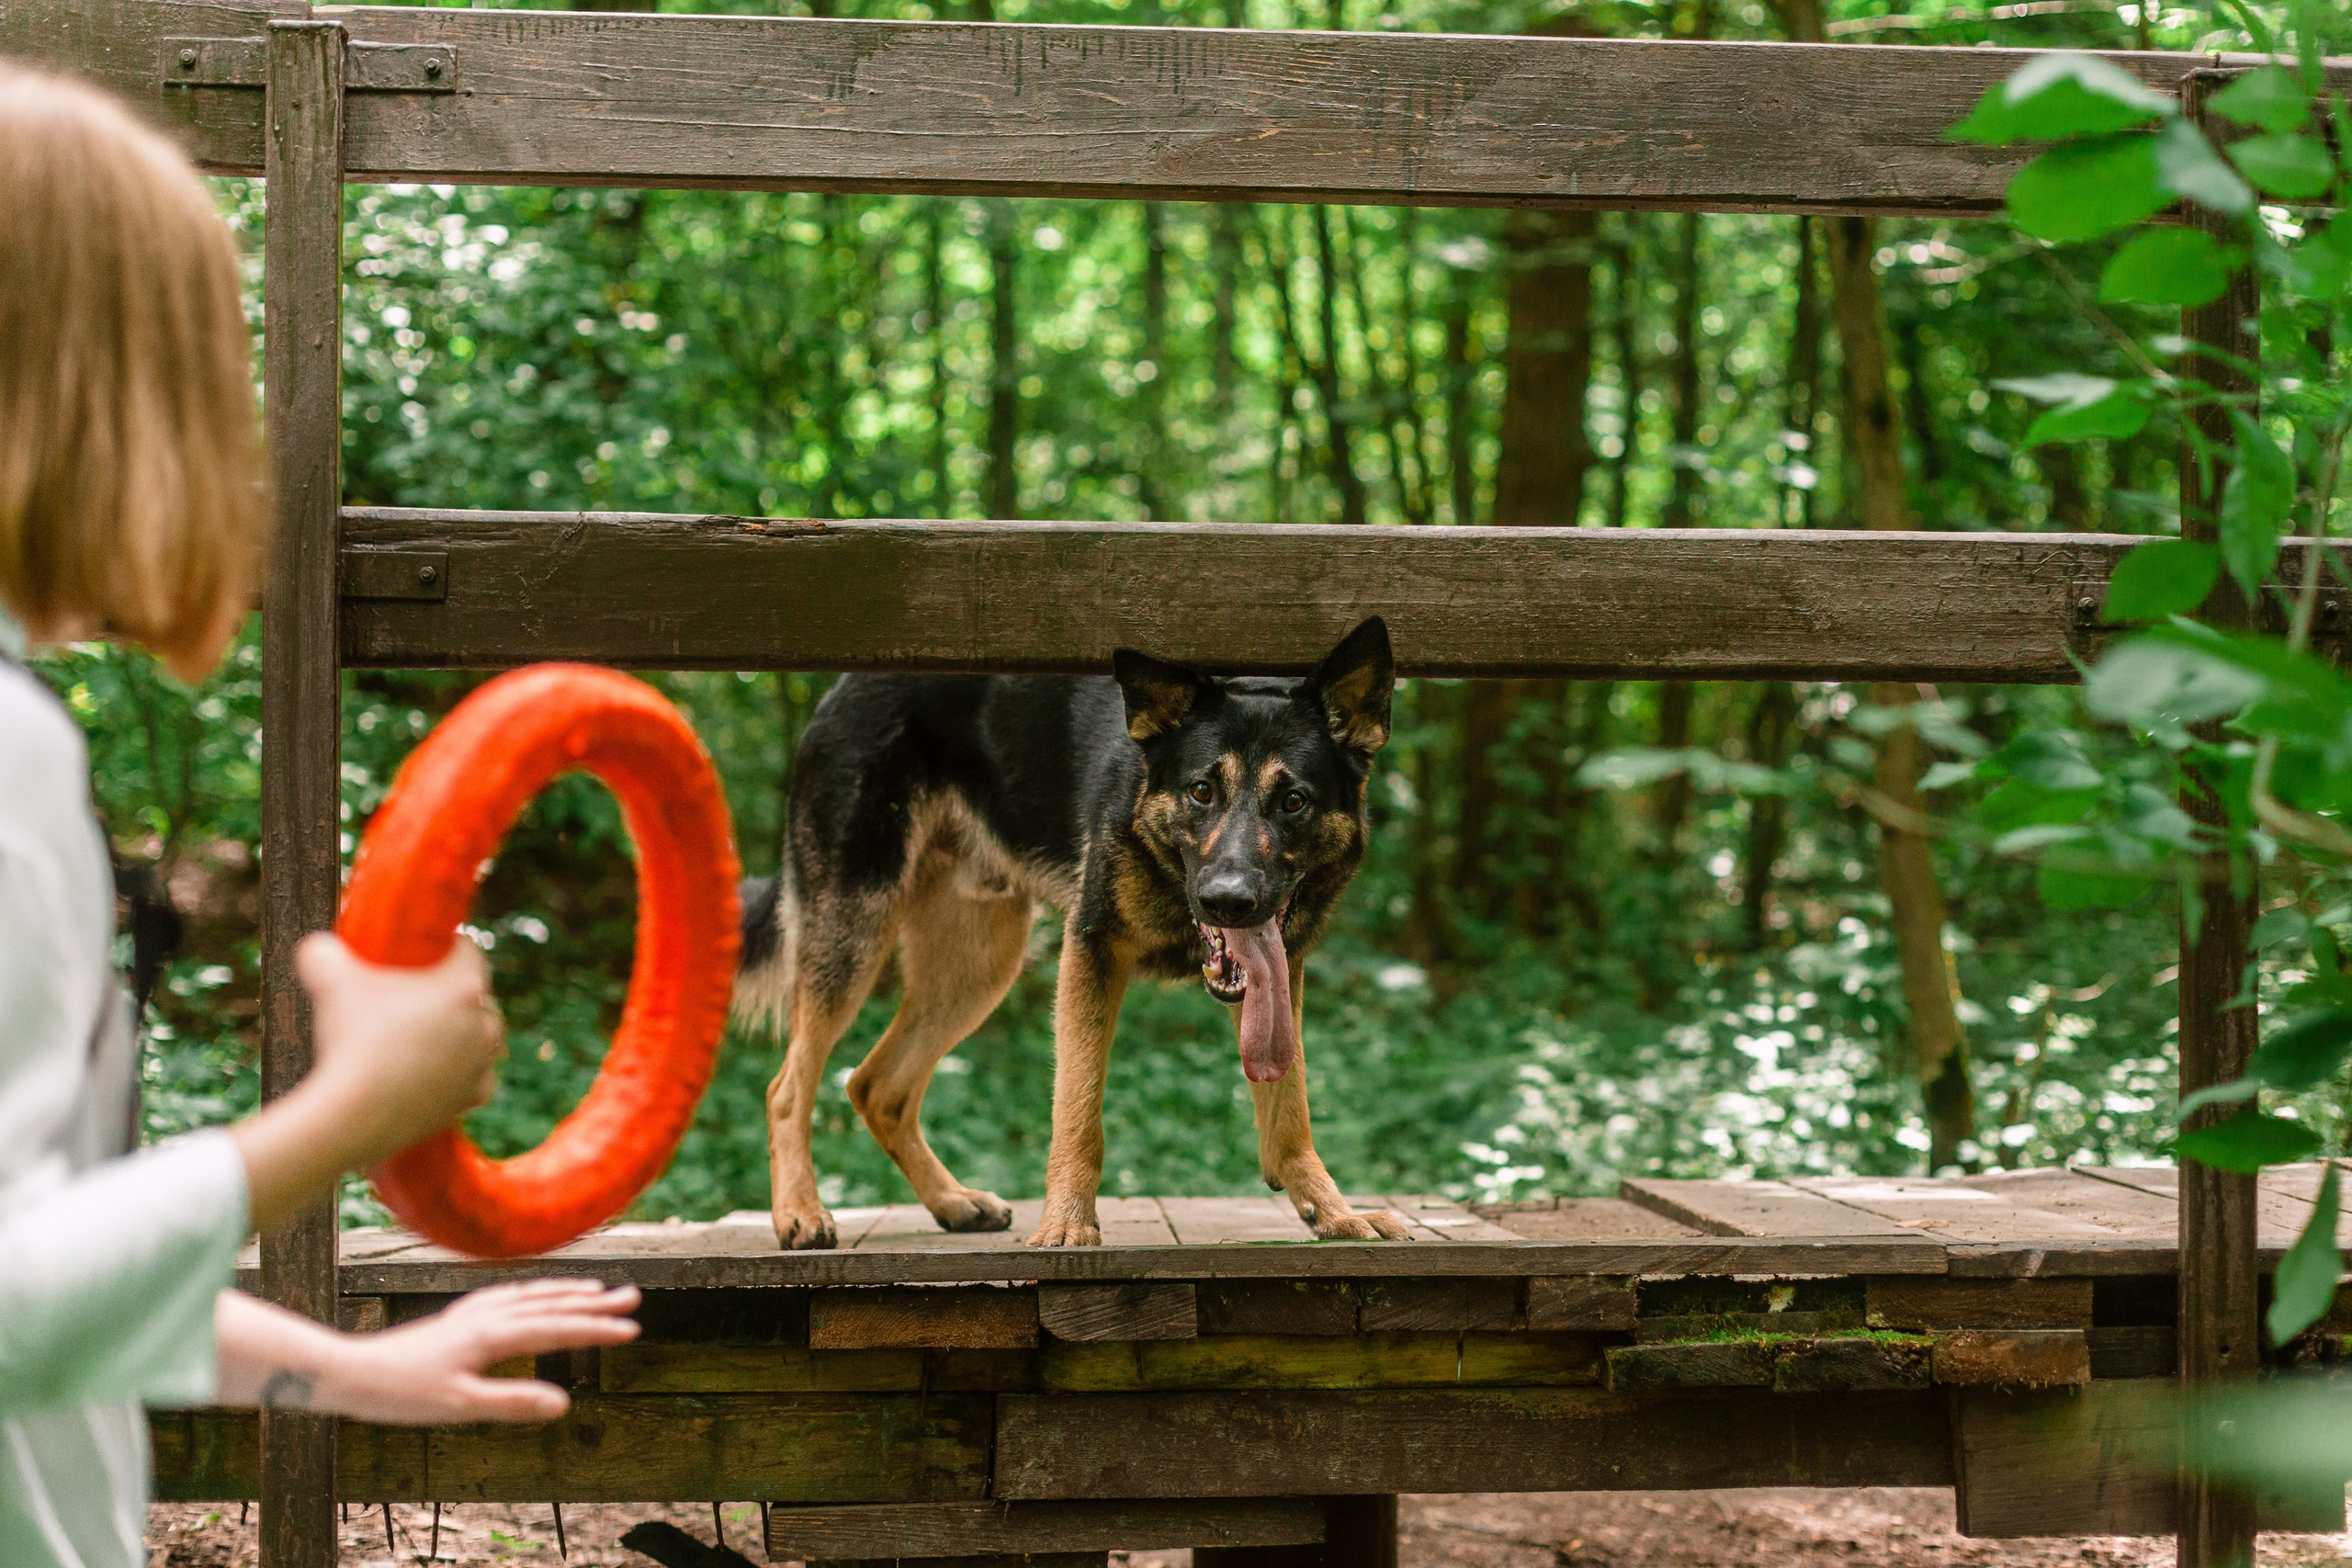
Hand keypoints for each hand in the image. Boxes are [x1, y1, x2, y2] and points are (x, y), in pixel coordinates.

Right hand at [298, 931, 505, 1164]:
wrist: (355, 1115)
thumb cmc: (349, 1041)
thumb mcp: (329, 981)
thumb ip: (323, 953)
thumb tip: (317, 946)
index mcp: (463, 987)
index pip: (470, 952)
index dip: (450, 946)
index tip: (433, 949)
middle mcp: (484, 1023)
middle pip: (480, 995)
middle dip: (458, 990)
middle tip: (427, 993)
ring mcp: (482, 1061)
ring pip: (486, 1036)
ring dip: (467, 1031)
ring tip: (440, 1029)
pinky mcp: (474, 1095)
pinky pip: (480, 1077)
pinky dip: (465, 1073)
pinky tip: (448, 1069)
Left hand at [316, 1281, 639, 1422]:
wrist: (349, 1372)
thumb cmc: (402, 1392)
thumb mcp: (459, 1406)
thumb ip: (512, 1402)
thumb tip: (563, 1403)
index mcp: (492, 1336)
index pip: (556, 1328)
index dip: (596, 1329)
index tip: (633, 1329)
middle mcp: (486, 1316)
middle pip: (550, 1303)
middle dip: (593, 1301)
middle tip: (633, 1296)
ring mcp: (470, 1314)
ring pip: (529, 1294)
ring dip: (566, 1291)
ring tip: (595, 1288)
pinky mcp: (456, 1318)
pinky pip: (507, 1294)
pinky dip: (533, 1290)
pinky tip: (532, 1295)